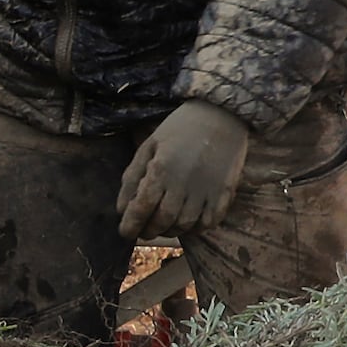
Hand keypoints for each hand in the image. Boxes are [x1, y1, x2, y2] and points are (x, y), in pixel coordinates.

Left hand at [117, 100, 255, 238]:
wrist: (221, 113)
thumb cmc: (179, 129)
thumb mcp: (148, 146)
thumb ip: (132, 178)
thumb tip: (121, 209)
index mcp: (161, 169)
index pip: (141, 208)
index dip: (130, 225)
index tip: (125, 232)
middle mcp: (184, 183)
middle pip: (162, 221)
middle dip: (149, 230)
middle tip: (143, 230)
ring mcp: (207, 189)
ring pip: (185, 225)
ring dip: (170, 230)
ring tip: (163, 225)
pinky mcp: (224, 192)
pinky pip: (209, 222)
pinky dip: (195, 229)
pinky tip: (186, 223)